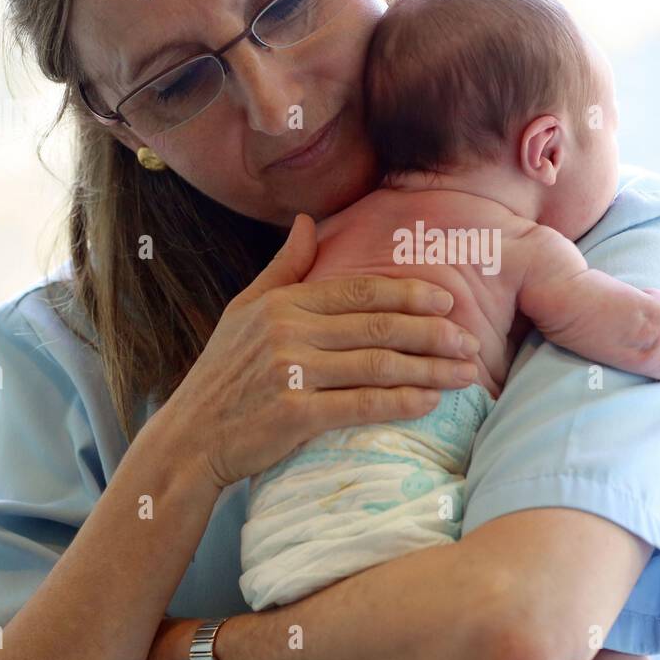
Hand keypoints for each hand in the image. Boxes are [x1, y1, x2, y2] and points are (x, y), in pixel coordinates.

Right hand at [153, 213, 481, 487]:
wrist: (189, 438)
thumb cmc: (222, 375)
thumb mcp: (243, 311)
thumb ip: (283, 268)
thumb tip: (307, 221)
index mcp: (282, 302)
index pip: (360, 291)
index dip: (409, 293)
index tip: (448, 300)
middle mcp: (288, 331)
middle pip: (378, 325)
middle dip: (433, 332)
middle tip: (470, 341)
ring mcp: (291, 372)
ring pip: (378, 364)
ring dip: (429, 369)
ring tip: (464, 374)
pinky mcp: (296, 415)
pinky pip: (362, 404)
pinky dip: (402, 403)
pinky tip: (430, 403)